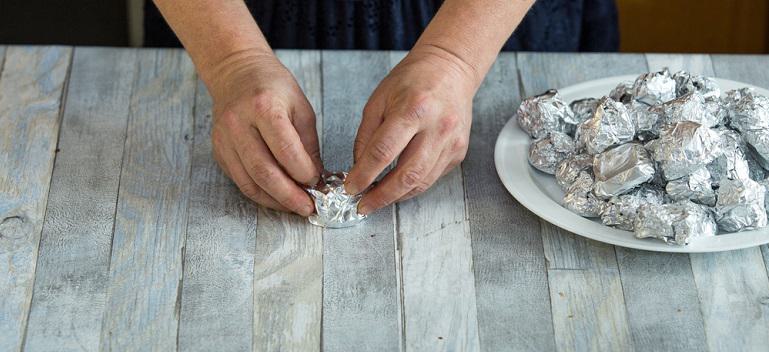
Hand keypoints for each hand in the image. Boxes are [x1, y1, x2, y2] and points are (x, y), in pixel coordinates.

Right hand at [208, 50, 321, 215]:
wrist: (236, 73)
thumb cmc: (273, 87)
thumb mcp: (301, 107)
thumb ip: (308, 144)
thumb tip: (316, 179)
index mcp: (264, 107)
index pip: (286, 150)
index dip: (304, 172)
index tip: (318, 182)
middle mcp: (239, 124)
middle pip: (264, 171)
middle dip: (289, 195)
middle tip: (307, 208)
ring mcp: (224, 139)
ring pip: (249, 182)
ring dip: (275, 200)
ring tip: (295, 207)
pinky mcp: (219, 151)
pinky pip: (240, 181)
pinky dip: (261, 194)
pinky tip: (277, 198)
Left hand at [345, 45, 477, 213]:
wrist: (451, 69)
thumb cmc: (412, 80)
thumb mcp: (379, 100)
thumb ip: (367, 136)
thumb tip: (359, 169)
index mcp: (413, 109)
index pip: (383, 152)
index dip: (364, 175)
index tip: (350, 188)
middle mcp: (438, 127)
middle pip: (407, 174)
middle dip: (382, 196)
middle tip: (364, 205)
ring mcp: (452, 141)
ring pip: (422, 181)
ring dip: (397, 195)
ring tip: (378, 199)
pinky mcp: (460, 151)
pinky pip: (433, 176)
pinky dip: (413, 185)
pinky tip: (399, 185)